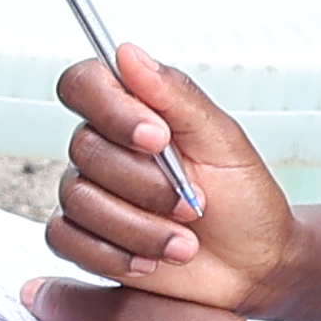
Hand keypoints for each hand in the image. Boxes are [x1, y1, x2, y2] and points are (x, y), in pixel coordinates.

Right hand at [45, 44, 296, 312]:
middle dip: (146, 185)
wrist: (253, 266)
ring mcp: (92, 194)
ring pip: (79, 200)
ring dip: (139, 227)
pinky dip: (113, 254)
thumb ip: (175, 95)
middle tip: (194, 203)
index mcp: (135, 112)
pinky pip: (66, 239)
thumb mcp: (222, 141)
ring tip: (183, 242)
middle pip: (84, 149)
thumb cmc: (243, 200)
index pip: (85, 83)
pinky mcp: (85, 239)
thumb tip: (129, 53)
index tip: (157, 137)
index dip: (110, 108)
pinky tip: (151, 260)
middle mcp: (106, 148)